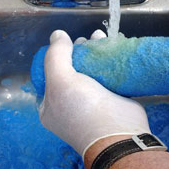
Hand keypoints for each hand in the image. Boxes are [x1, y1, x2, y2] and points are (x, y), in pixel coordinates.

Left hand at [39, 29, 150, 156]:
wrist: (119, 134)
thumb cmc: (83, 110)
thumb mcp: (60, 81)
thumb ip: (56, 56)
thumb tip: (57, 34)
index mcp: (51, 106)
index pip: (49, 76)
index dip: (57, 57)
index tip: (68, 43)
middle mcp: (70, 105)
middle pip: (73, 70)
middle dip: (79, 52)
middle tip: (86, 40)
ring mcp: (93, 103)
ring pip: (92, 71)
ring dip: (96, 53)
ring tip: (101, 37)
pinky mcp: (113, 99)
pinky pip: (109, 75)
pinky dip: (111, 61)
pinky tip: (114, 46)